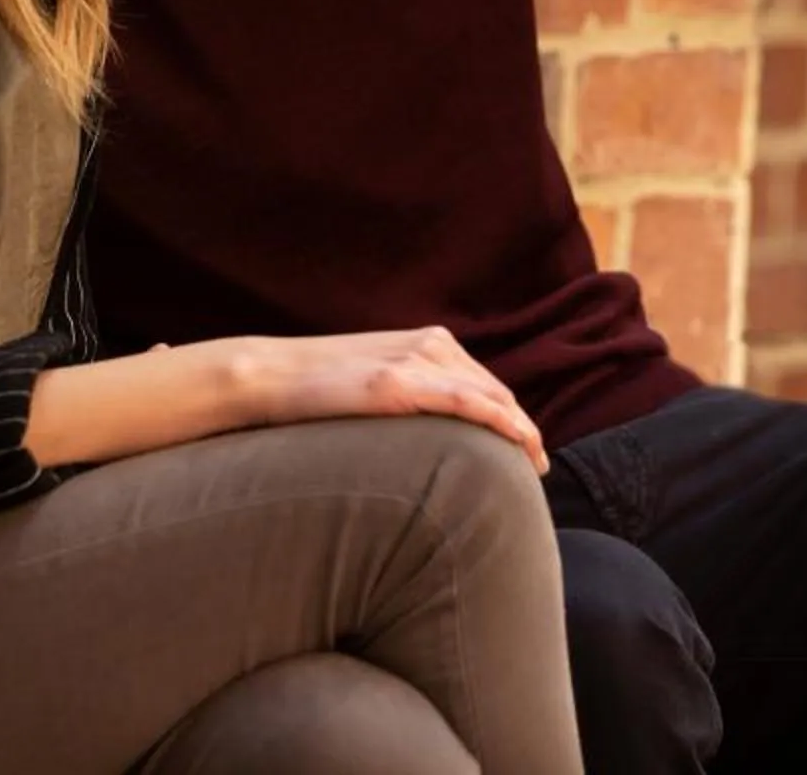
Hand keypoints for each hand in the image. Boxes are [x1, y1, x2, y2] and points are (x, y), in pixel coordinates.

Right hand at [230, 326, 548, 473]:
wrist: (269, 374)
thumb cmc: (316, 388)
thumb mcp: (376, 382)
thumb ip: (410, 392)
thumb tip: (431, 433)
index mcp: (426, 341)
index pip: (484, 383)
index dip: (511, 415)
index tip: (527, 446)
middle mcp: (430, 344)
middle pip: (496, 390)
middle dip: (522, 427)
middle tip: (537, 465)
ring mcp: (415, 361)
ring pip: (491, 397)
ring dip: (519, 430)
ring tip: (533, 465)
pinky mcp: (398, 383)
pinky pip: (467, 402)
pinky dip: (501, 422)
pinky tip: (519, 443)